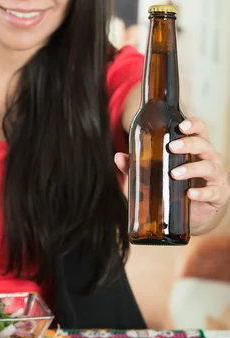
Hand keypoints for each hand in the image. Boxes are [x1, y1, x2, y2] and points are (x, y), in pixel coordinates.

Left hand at [114, 117, 229, 234]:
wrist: (193, 212)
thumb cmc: (177, 184)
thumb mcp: (157, 172)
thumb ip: (138, 164)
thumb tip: (119, 157)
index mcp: (196, 147)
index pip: (199, 129)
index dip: (193, 124)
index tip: (181, 126)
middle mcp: (209, 158)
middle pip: (204, 144)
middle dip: (189, 144)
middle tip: (171, 147)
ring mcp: (216, 176)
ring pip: (209, 166)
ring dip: (192, 168)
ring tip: (174, 173)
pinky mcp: (219, 194)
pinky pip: (213, 192)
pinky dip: (202, 193)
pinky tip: (190, 194)